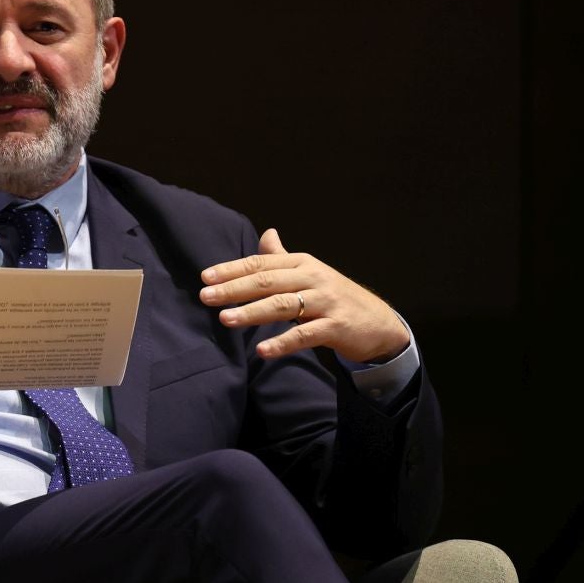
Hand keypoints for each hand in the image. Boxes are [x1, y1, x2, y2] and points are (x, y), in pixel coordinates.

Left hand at [199, 229, 408, 363]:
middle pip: (267, 282)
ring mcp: (326, 302)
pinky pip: (305, 334)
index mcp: (302, 263)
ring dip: (252, 312)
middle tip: (206, 297)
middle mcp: (313, 278)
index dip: (232, 270)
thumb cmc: (335, 296)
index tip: (205, 277)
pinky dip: (282, 342)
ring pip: (283, 305)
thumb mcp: (310, 273)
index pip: (261, 264)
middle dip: (234, 289)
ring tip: (225, 319)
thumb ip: (284, 257)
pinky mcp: (336, 327)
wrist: (378, 322)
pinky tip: (262, 349)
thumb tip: (266, 233)